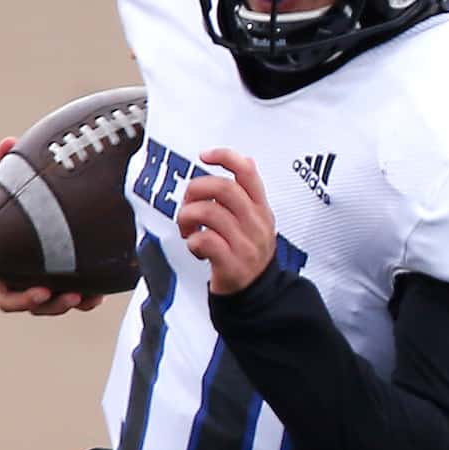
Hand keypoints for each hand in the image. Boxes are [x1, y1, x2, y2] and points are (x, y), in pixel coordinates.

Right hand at [0, 135, 105, 316]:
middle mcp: (13, 276)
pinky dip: (84, 300)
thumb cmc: (34, 204)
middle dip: (25, 300)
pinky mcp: (66, 292)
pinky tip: (95, 294)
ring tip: (76, 295)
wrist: (70, 220)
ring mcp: (40, 288)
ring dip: (56, 306)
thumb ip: (9, 166)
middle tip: (42, 291)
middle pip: (9, 300)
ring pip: (43, 307)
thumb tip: (8, 141)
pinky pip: (73, 303)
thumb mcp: (22, 185)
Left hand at [176, 147, 276, 295]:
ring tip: (187, 228)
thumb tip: (248, 159)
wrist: (255, 294)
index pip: (247, 172)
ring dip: (188, 217)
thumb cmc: (247, 253)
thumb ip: (249, 194)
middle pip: (223, 188)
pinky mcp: (232, 264)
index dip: (224, 156)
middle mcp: (256, 224)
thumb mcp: (256, 221)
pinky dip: (192, 242)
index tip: (204, 155)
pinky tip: (195, 247)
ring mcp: (245, 245)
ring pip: (209, 213)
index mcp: (261, 209)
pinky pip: (204, 241)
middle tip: (187, 203)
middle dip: (196, 189)